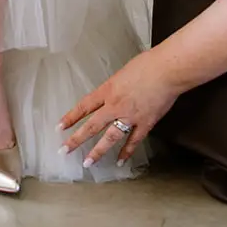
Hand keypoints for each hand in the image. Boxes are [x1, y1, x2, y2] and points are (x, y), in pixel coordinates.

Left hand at [59, 50, 178, 166]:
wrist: (166, 70)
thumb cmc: (147, 64)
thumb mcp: (123, 72)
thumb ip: (115, 86)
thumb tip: (113, 94)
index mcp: (108, 90)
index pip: (84, 106)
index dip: (71, 117)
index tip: (60, 127)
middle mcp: (115, 106)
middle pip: (92, 125)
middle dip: (76, 139)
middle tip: (64, 150)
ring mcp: (130, 117)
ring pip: (109, 138)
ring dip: (98, 151)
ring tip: (88, 162)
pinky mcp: (145, 124)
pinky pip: (133, 141)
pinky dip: (127, 152)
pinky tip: (120, 160)